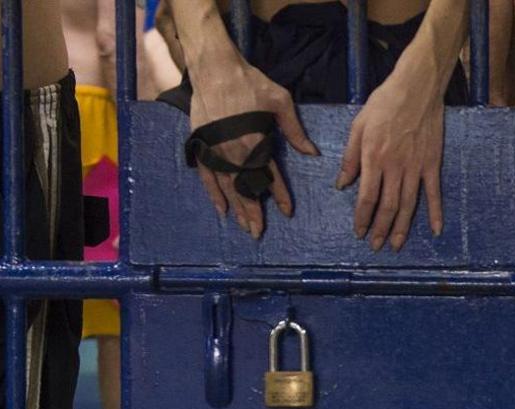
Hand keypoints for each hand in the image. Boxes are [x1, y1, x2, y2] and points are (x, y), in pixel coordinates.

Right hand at [188, 55, 318, 237]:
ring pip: (227, 188)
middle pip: (246, 190)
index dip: (279, 195)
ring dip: (236, 209)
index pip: (270, 177)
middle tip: (258, 232)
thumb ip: (295, 131)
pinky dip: (213, 194)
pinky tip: (221, 210)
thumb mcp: (281, 103)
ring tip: (244, 227)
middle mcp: (235, 152)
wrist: (215, 69)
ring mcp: (216, 151)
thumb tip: (312, 153)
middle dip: (254, 213)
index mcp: (257, 143)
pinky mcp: (203, 146)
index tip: (286, 212)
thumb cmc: (251, 83)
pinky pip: (207, 177)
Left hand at [335, 68, 446, 251]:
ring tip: (395, 245)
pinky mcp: (432, 163)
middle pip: (387, 206)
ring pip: (408, 205)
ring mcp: (416, 167)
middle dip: (380, 229)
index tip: (359, 232)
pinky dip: (435, 212)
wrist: (417, 87)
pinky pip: (434, 193)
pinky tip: (435, 230)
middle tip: (375, 246)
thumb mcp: (358, 125)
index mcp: (373, 158)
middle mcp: (394, 167)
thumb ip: (350, 157)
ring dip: (401, 228)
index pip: (366, 197)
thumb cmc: (384, 103)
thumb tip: (342, 184)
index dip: (362, 218)